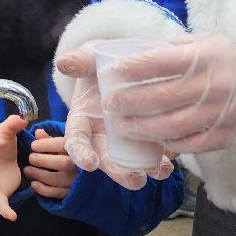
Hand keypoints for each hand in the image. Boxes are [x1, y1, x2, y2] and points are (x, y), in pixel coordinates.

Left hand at [25, 129, 77, 199]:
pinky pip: (60, 193)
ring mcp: (79, 180)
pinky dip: (45, 190)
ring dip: (41, 175)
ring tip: (27, 170)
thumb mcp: (64, 142)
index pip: (66, 145)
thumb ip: (51, 139)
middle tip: (31, 158)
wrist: (88, 173)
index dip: (48, 145)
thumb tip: (38, 132)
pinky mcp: (74, 193)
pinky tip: (34, 184)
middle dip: (44, 161)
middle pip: (65, 164)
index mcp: (81, 148)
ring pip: (60, 179)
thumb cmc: (73, 152)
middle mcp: (82, 165)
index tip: (33, 145)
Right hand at [56, 45, 175, 188]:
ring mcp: (122, 139)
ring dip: (144, 169)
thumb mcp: (92, 56)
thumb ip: (81, 59)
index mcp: (82, 119)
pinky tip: (172, 160)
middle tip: (134, 180)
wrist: (128, 61)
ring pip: (129, 161)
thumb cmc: (103, 62)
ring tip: (159, 172)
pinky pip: (150, 154)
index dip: (81, 153)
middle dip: (118, 172)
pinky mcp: (143, 138)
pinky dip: (161, 159)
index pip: (76, 139)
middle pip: (105, 158)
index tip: (89, 164)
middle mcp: (100, 134)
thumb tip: (63, 62)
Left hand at [108, 33, 235, 152]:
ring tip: (123, 126)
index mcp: (204, 57)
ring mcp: (221, 113)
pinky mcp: (229, 135)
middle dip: (129, 102)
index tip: (111, 73)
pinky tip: (155, 142)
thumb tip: (143, 50)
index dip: (131, 68)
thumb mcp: (211, 41)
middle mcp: (211, 86)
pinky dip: (171, 144)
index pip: (158, 62)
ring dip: (143, 128)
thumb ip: (178, 46)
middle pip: (160, 97)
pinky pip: (194, 144)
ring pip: (172, 125)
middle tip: (109, 104)